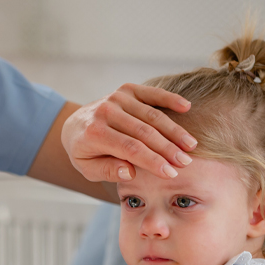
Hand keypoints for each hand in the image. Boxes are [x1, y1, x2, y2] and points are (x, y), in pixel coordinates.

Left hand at [61, 84, 196, 182]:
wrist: (74, 125)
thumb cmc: (85, 152)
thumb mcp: (88, 169)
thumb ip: (107, 171)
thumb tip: (130, 172)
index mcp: (94, 133)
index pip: (130, 149)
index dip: (152, 161)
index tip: (171, 173)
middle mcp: (105, 112)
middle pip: (144, 132)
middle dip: (167, 148)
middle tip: (185, 162)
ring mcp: (117, 98)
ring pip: (152, 115)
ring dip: (174, 130)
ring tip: (191, 145)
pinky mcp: (127, 90)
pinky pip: (152, 94)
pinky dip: (170, 99)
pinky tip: (187, 107)